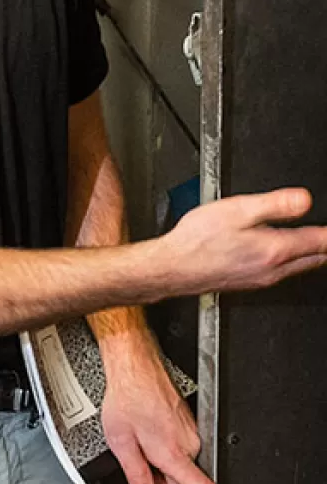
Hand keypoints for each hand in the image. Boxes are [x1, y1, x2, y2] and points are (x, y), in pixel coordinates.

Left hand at [101, 332, 226, 483]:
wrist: (135, 367)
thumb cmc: (128, 397)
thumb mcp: (120, 442)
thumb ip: (136, 474)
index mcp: (174, 453)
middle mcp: (189, 442)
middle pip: (182, 476)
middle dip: (161, 474)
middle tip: (139, 456)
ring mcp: (190, 429)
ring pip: (179, 458)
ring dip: (162, 455)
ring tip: (140, 435)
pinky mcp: (188, 418)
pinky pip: (180, 441)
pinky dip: (165, 441)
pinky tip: (147, 426)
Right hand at [161, 189, 326, 296]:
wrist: (172, 268)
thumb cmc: (197, 241)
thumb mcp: (236, 210)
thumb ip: (274, 204)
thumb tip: (304, 200)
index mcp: (275, 250)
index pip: (321, 242)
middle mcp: (273, 269)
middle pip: (316, 259)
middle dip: (325, 245)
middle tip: (325, 233)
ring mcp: (262, 279)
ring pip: (300, 267)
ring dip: (310, 253)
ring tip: (312, 239)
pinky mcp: (249, 283)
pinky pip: (281, 273)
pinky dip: (289, 261)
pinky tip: (277, 251)